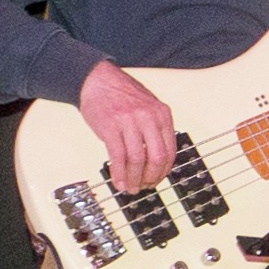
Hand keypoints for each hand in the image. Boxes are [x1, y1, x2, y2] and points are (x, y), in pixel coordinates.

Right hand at [77, 62, 176, 195]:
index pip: (171, 150)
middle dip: (152, 177)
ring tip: (131, 188)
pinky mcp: (110, 127)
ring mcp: (129, 122)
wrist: (97, 80)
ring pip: (137, 159)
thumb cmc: (122, 95)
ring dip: (134, 178)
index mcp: (162, 115)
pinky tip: (118, 181)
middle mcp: (148, 118)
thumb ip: (155, 129)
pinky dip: (119, 173)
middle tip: (146, 186)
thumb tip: (157, 159)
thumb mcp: (149, 107)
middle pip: (157, 157)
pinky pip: (118, 156)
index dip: (165, 170)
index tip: (158, 178)